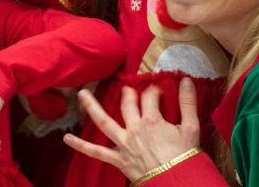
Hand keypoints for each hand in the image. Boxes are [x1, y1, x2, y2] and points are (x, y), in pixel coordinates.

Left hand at [63, 77, 199, 180]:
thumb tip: (188, 80)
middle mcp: (135, 129)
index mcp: (152, 120)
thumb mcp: (192, 128)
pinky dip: (80, 146)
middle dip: (128, 94)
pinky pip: (96, 152)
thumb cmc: (186, 157)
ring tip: (82, 95)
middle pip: (127, 105)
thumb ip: (188, 103)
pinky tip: (67, 138)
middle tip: (127, 89)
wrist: (177, 182)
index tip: (158, 93)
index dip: (154, 92)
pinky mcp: (119, 160)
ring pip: (104, 122)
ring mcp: (124, 144)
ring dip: (92, 107)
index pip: (150, 97)